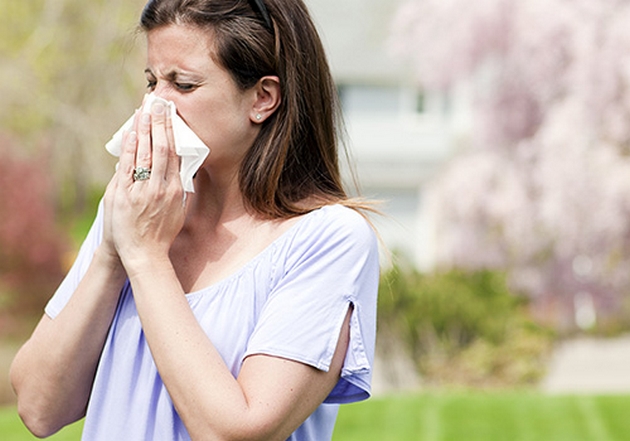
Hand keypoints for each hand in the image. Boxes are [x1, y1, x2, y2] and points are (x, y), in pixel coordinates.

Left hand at [109, 99, 184, 271]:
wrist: (144, 255)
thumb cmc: (162, 234)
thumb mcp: (178, 211)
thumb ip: (179, 190)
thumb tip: (182, 171)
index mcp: (175, 190)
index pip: (175, 153)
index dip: (172, 132)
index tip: (170, 115)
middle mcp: (161, 187)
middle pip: (162, 148)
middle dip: (160, 123)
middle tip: (158, 102)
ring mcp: (143, 191)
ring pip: (146, 154)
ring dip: (145, 129)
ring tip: (144, 110)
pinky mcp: (125, 196)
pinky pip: (129, 167)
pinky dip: (131, 149)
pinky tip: (132, 133)